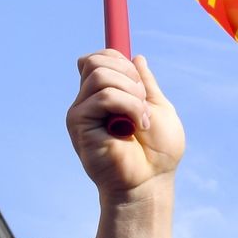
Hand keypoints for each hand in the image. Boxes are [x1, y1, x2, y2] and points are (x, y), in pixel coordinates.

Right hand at [66, 51, 184, 199]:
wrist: (150, 181)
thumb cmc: (158, 152)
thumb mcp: (158, 107)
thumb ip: (146, 83)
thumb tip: (135, 57)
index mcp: (106, 95)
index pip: (100, 58)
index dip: (121, 61)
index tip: (141, 85)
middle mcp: (89, 101)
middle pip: (96, 60)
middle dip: (129, 74)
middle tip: (142, 101)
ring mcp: (82, 111)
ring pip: (101, 75)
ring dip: (132, 93)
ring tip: (141, 119)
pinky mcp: (78, 123)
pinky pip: (105, 96)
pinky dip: (130, 106)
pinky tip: (136, 126)